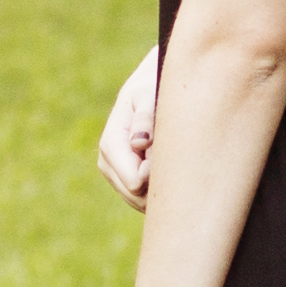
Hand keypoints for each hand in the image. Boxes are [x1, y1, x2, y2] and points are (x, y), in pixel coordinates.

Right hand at [97, 45, 159, 210]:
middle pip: (135, 195)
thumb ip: (145, 116)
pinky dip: (159, 188)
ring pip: (139, 200)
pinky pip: (144, 198)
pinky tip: (171, 166)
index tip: (173, 155)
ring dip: (160, 186)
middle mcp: (108, 161)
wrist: (150, 87)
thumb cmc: (153, 86)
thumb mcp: (150, 93)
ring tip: (173, 157)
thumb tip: (139, 142)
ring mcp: (115, 172)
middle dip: (158, 184)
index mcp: (112, 142)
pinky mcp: (125, 179)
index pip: (133, 179)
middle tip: (177, 157)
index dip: (156, 175)